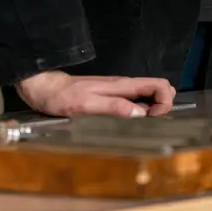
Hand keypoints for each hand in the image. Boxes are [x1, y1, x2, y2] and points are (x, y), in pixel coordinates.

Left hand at [16, 71, 175, 117]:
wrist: (46, 89)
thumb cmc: (63, 97)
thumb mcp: (86, 104)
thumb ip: (113, 106)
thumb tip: (139, 113)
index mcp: (121, 85)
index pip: (158, 84)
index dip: (165, 100)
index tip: (155, 118)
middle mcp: (123, 86)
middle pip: (158, 88)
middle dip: (164, 104)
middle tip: (152, 123)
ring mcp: (118, 91)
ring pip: (148, 95)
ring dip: (153, 109)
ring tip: (143, 126)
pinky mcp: (110, 97)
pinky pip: (135, 101)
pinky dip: (141, 112)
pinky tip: (131, 124)